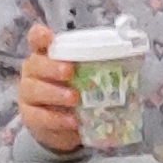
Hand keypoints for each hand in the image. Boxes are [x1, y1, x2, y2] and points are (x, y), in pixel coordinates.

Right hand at [16, 20, 83, 156]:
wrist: (62, 127)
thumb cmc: (74, 94)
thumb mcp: (84, 79)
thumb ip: (95, 67)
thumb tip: (135, 59)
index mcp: (45, 56)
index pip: (36, 40)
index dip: (40, 36)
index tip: (49, 37)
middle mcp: (32, 72)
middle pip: (35, 64)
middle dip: (52, 67)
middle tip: (69, 71)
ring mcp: (28, 94)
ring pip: (35, 89)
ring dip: (55, 93)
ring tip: (74, 98)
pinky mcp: (30, 117)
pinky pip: (40, 116)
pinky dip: (57, 119)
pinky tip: (72, 120)